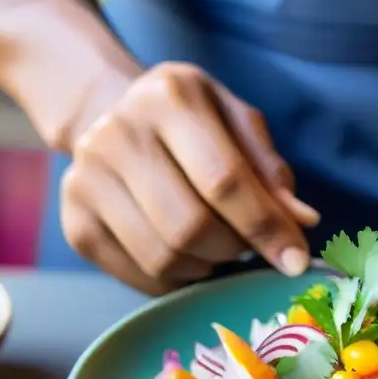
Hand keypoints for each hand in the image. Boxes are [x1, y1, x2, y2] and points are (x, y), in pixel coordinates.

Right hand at [60, 62, 319, 294]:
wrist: (109, 114)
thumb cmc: (192, 123)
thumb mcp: (237, 123)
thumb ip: (271, 171)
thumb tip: (302, 222)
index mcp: (168, 98)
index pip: (224, 180)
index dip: (266, 228)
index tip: (296, 261)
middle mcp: (116, 134)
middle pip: (190, 227)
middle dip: (234, 249)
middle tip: (248, 247)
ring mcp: (85, 181)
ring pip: (164, 259)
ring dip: (207, 266)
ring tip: (218, 246)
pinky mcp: (75, 226)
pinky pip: (141, 277)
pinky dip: (179, 280)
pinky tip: (189, 256)